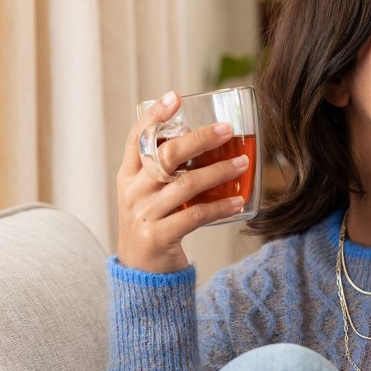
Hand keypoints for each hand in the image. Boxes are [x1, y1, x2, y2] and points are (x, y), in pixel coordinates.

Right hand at [116, 91, 249, 272]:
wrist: (140, 274)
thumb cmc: (154, 224)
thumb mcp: (150, 194)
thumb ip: (166, 170)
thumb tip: (203, 137)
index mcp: (128, 176)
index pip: (136, 138)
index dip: (154, 116)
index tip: (175, 96)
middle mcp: (132, 192)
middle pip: (165, 156)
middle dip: (199, 139)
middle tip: (226, 129)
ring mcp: (143, 215)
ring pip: (184, 185)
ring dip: (218, 171)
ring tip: (242, 163)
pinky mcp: (158, 237)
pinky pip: (194, 216)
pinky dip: (220, 207)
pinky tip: (238, 201)